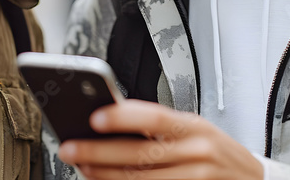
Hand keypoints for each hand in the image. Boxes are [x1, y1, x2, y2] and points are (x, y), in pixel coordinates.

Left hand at [57, 99, 263, 179]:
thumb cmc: (219, 156)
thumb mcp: (197, 132)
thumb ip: (161, 128)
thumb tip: (113, 120)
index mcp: (196, 127)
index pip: (155, 116)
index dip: (123, 117)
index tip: (94, 117)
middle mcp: (199, 153)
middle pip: (141, 154)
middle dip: (99, 152)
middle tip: (70, 148)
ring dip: (107, 177)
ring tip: (84, 169)